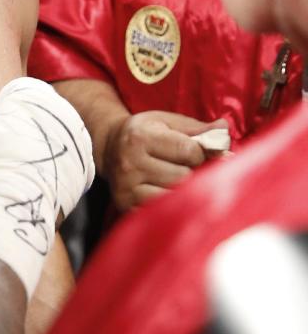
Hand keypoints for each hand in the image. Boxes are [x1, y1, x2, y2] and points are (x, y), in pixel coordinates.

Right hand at [0, 78, 93, 295]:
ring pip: (40, 141)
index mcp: (35, 96)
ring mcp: (78, 146)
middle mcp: (64, 114)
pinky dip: (39, 173)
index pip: (2, 98)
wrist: (9, 218)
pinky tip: (21, 188)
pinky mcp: (83, 175)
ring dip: (22, 154)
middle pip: (24, 119)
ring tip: (3, 176)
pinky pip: (54, 166)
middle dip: (3, 136)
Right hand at [102, 110, 223, 210]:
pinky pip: (161, 211)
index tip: (196, 153)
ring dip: (184, 191)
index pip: (189, 151)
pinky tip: (169, 194)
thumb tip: (224, 130)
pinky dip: (171, 205)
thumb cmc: (145, 133)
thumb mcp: (167, 122)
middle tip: (189, 168)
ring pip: (174, 196)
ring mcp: (126, 187)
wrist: (109, 148)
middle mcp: (130, 162)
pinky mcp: (125, 205)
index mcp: (141, 137)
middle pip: (184, 177)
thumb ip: (197, 129)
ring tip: (180, 181)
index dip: (201, 154)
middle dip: (194, 173)